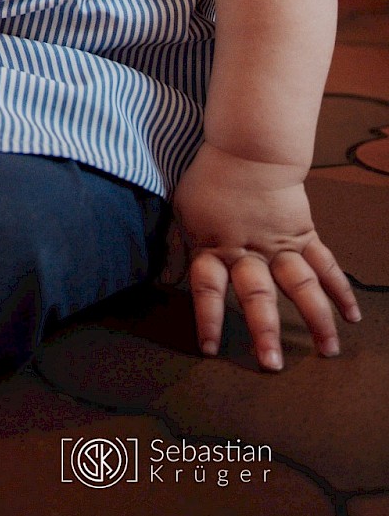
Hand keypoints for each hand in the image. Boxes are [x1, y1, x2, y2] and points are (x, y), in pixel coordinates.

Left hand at [170, 143, 360, 370]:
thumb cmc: (209, 180)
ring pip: (300, 286)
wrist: (248, 150)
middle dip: (265, 330)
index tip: (211, 349)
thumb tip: (163, 278)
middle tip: (272, 364)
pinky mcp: (304, 236)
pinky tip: (352, 316)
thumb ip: (178, 246)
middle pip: (258, 295)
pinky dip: (341, 289)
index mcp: (215, 247)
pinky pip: (325, 265)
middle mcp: (250, 252)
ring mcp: (281, 246)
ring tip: (328, 350)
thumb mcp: (183, 211)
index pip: (208, 288)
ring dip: (315, 319)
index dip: (209, 318)